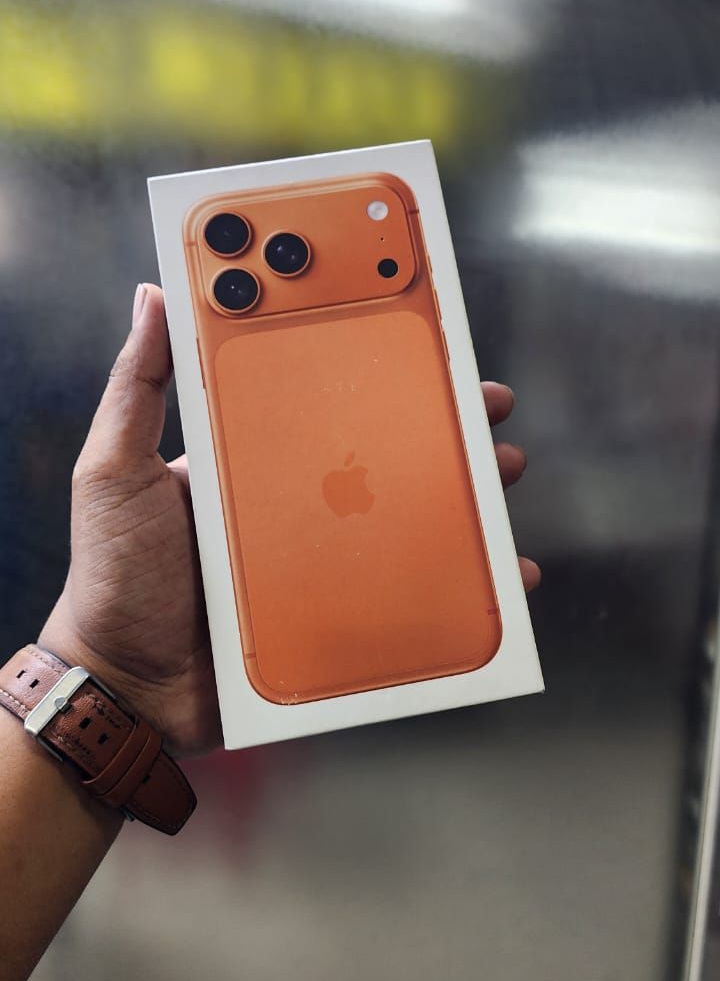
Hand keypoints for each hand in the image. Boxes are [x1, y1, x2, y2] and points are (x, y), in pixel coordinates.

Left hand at [41, 284, 538, 757]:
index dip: (368, 362)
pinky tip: (502, 570)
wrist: (130, 686)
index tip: (414, 332)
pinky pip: (409, 587)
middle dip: (439, 422)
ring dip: (461, 491)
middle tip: (484, 404)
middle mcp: (293, 500)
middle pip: (380, 451)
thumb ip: (136, 388)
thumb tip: (153, 294)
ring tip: (499, 472)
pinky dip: (458, 578)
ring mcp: (320, 556)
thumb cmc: (114, 574)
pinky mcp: (337, 608)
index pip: (319, 395)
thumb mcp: (114, 470)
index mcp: (250, 457)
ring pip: (405, 514)